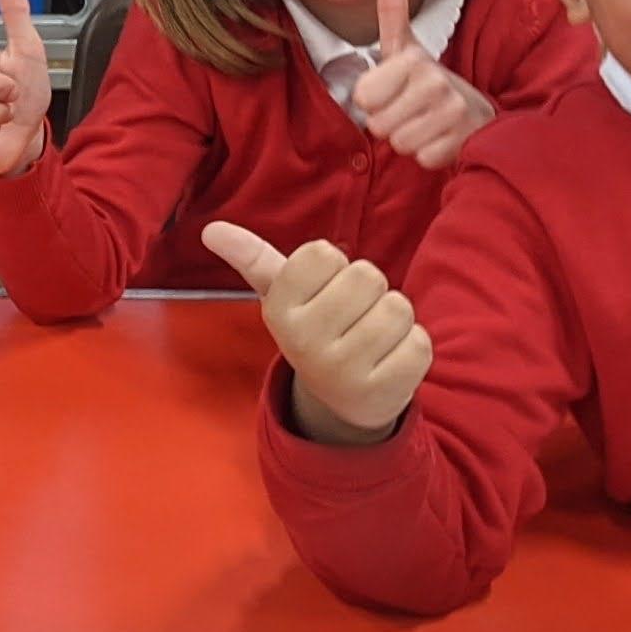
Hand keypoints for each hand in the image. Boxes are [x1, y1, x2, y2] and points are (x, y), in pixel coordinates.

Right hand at [200, 217, 429, 445]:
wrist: (343, 402)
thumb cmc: (318, 330)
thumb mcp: (284, 298)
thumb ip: (254, 260)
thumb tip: (211, 229)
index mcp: (278, 313)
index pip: (324, 252)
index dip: (334, 268)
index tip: (324, 293)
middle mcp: (305, 344)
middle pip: (368, 276)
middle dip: (370, 292)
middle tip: (353, 318)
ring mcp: (343, 372)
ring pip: (398, 307)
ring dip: (395, 319)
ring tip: (373, 339)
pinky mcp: (384, 392)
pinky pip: (419, 343)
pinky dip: (413, 347)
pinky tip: (390, 362)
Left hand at [348, 0, 496, 169]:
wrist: (475, 111)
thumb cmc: (427, 80)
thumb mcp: (406, 48)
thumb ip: (392, 12)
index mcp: (414, 61)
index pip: (362, 98)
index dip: (373, 100)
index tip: (393, 91)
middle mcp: (436, 84)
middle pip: (378, 125)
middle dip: (389, 122)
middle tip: (410, 110)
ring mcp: (453, 115)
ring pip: (399, 143)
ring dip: (408, 138)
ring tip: (425, 122)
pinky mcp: (462, 143)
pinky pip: (422, 159)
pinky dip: (428, 153)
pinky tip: (440, 137)